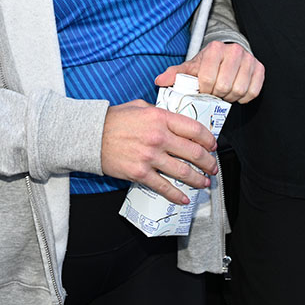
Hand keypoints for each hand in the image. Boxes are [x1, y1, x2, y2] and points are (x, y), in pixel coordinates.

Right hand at [101, 100, 217, 203]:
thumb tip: (174, 120)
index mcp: (161, 118)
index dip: (208, 139)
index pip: (194, 129)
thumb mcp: (140, 106)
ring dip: (197, 179)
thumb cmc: (114, 119)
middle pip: (193, 152)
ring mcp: (150, 157)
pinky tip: (183, 198)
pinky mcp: (140, 173)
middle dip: (208, 162)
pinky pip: (163, 187)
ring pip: (183, 171)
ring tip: (204, 182)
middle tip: (213, 167)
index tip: (213, 145)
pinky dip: (176, 195)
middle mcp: (159, 137)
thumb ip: (160, 113)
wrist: (91, 135)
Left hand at [155, 41, 264, 103]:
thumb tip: (159, 81)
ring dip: (230, 97)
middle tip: (214, 93)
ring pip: (239, 90)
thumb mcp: (191, 67)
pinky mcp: (260, 68)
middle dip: (217, 95)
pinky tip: (236, 93)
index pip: (208, 78)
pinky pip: (253, 91)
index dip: (204, 90)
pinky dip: (244, 98)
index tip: (203, 90)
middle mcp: (234, 51)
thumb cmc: (208, 64)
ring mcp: (249, 59)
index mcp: (215, 49)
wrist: (227, 55)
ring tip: (224, 93)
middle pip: (224, 86)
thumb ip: (175, 74)